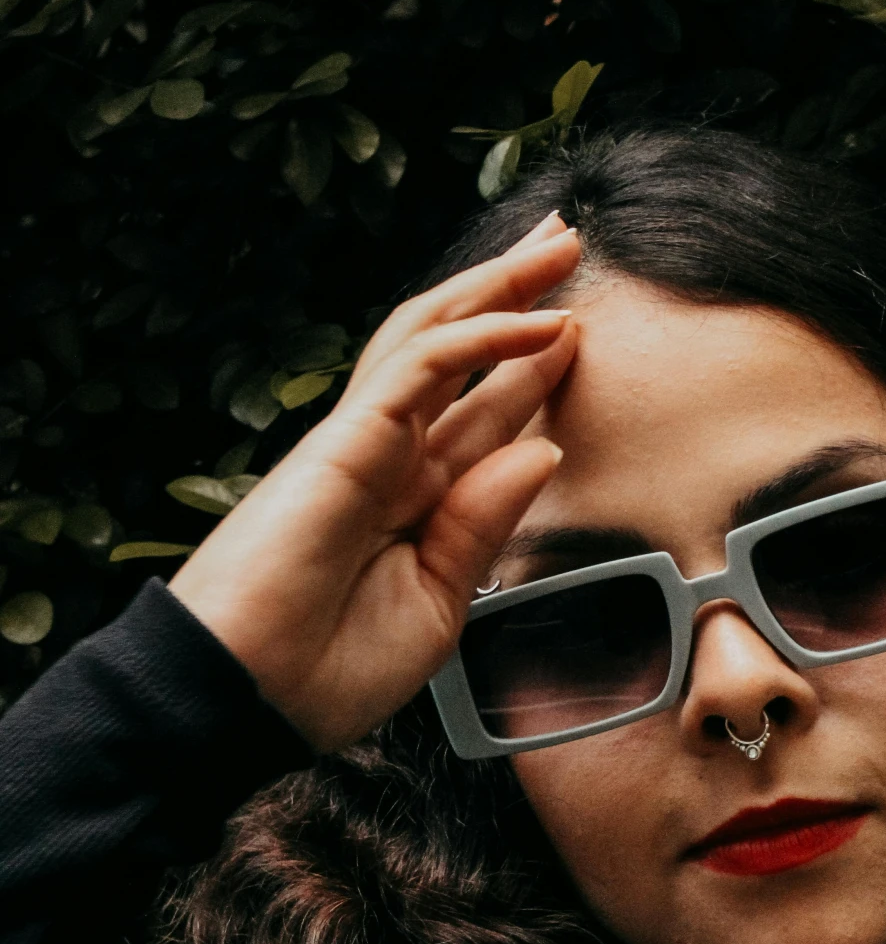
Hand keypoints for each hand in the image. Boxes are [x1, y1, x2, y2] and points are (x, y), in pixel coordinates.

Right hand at [170, 212, 580, 751]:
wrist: (251, 699)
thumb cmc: (326, 673)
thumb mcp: (434, 608)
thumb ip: (483, 529)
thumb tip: (541, 451)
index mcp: (413, 505)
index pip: (480, 416)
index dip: (526, 367)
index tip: (575, 332)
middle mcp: (390, 460)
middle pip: (458, 353)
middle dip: (513, 296)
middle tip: (568, 245)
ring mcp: (364, 444)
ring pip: (436, 336)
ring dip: (499, 289)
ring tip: (559, 245)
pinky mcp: (345, 440)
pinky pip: (421, 368)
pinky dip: (482, 338)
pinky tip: (538, 321)